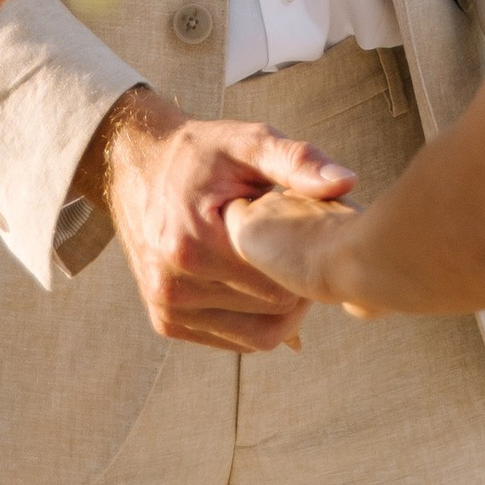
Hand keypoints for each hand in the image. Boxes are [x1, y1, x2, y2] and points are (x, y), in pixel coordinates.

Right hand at [81, 90, 353, 353]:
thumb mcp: (248, 143)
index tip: (314, 241)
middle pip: (271, 317)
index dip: (307, 268)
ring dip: (279, 311)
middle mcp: (172, 286)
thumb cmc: (203, 154)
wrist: (138, 166)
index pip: (278, 287)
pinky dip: (255, 319)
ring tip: (284, 268)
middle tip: (306, 255)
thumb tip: (347, 182)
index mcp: (192, 244)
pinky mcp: (165, 322)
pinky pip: (232, 340)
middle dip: (296, 289)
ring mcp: (166, 309)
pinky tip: (261, 284)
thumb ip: (297, 161)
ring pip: (256, 338)